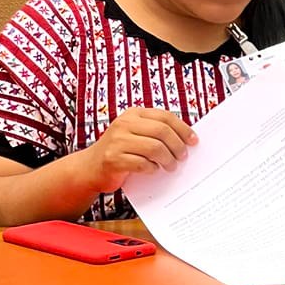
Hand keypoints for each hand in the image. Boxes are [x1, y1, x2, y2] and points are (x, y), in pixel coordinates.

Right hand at [82, 108, 197, 192]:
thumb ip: (155, 132)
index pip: (165, 116)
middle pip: (162, 131)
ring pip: (154, 147)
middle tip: (183, 156)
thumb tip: (187, 138)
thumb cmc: (120, 151)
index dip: (183, 128)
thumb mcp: (136, 134)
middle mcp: (124, 124)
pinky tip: (153, 170)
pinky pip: (142, 163)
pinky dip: (152, 168)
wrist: (90, 168)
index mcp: (133, 114)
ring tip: (171, 166)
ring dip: (168, 159)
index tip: (193, 140)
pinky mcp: (113, 159)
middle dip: (177, 145)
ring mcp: (117, 141)